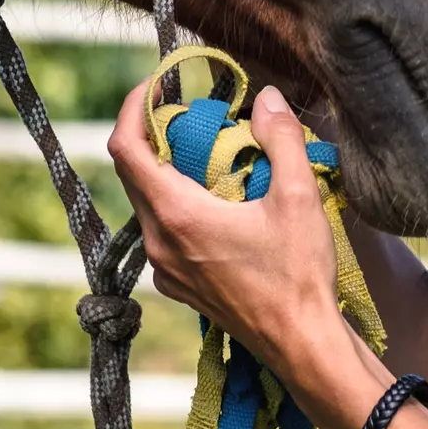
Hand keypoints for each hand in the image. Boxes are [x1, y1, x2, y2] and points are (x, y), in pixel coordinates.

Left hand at [108, 80, 355, 383]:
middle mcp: (159, 242)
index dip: (133, 107)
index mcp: (177, 215)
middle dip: (154, 133)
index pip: (125, 148)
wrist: (302, 344)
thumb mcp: (299, 196)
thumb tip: (268, 97)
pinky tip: (218, 201)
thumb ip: (281, 138)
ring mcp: (165, 268)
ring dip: (167, 170)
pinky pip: (163, 230)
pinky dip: (178, 203)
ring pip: (148, 202)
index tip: (156, 84)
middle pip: (133, 172)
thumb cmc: (299, 274)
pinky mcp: (179, 284)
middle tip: (191, 109)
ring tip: (208, 151)